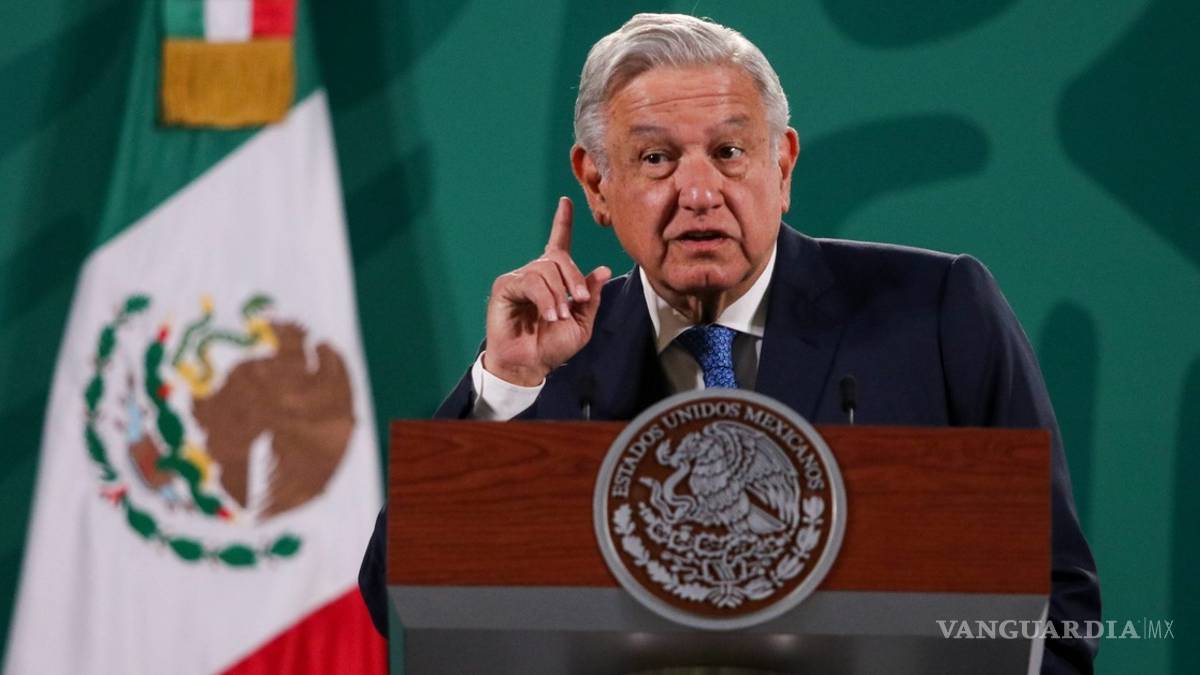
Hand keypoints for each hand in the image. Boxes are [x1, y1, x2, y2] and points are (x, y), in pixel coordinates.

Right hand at [483, 197, 611, 385]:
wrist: (530, 365)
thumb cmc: (553, 347)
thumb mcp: (582, 322)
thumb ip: (591, 296)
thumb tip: (604, 269)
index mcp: (555, 280)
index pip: (558, 243)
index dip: (562, 222)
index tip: (566, 201)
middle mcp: (536, 274)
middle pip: (559, 257)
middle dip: (574, 277)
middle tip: (579, 300)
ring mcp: (520, 278)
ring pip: (545, 270)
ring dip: (558, 295)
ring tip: (558, 317)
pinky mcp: (506, 287)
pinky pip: (530, 282)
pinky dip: (544, 299)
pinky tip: (548, 315)